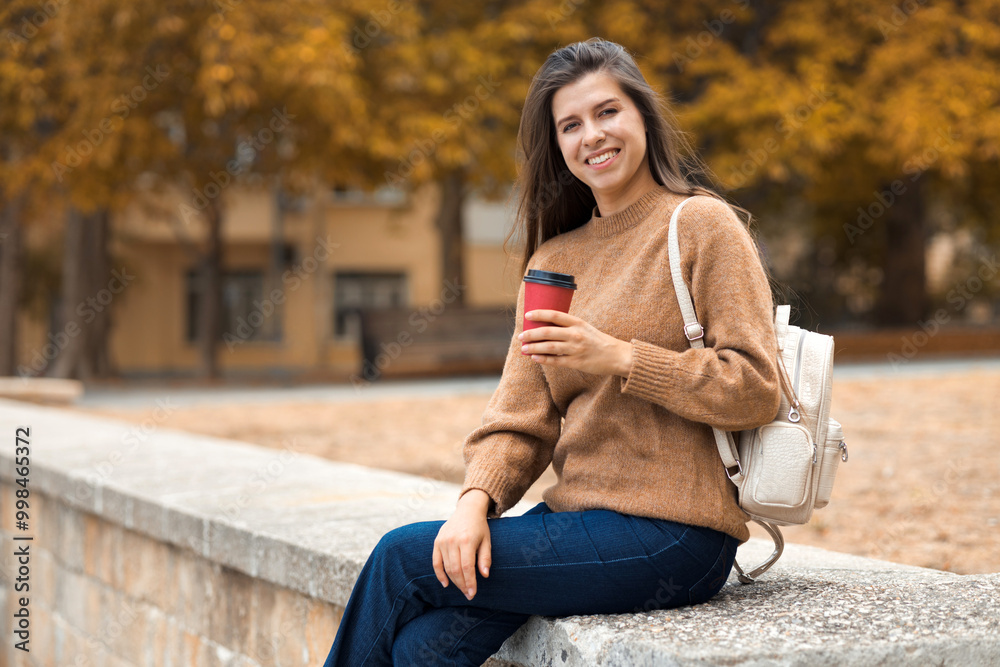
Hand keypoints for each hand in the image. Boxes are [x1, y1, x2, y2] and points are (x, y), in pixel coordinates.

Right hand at [433, 489, 491, 599]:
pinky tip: (446, 584)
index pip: (467, 567)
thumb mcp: (487, 540)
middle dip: (462, 585)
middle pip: (456, 570)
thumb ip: (485, 558)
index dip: (470, 582)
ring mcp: (443, 541)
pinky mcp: (437, 542)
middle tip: (468, 594)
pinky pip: (436, 562)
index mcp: (467, 540)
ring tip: (462, 589)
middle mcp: (453, 541)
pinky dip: (440, 574)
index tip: (473, 593)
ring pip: (447, 568)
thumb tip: (484, 575)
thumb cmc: (480, 527)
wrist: (467, 510)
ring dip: (454, 581)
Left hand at [518, 309, 633, 376]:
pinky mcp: (576, 362)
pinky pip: (556, 361)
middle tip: (521, 336)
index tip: (527, 315)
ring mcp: (576, 349)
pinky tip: (535, 358)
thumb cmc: (598, 340)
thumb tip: (546, 326)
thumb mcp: (585, 328)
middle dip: (531, 334)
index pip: (555, 315)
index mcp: (578, 322)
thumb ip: (568, 326)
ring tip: (524, 349)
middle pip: (548, 332)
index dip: (539, 314)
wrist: (616, 356)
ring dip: (534, 348)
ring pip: (549, 347)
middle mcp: (576, 334)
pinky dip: (544, 359)